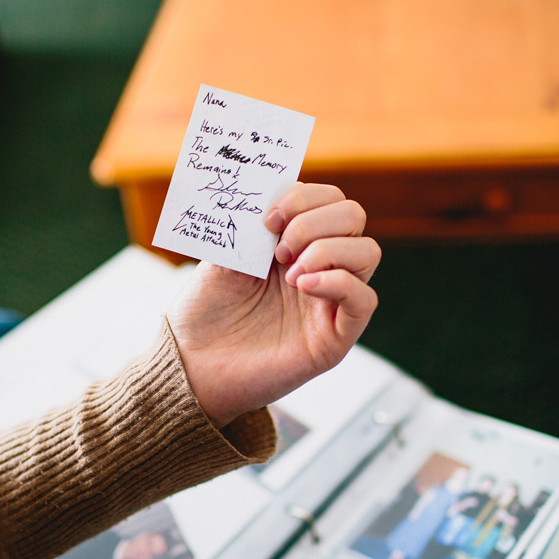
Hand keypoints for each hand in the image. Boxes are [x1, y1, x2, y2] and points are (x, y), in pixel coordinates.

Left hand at [166, 183, 379, 426]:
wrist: (190, 366)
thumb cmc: (204, 313)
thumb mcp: (223, 255)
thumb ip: (251, 226)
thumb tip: (270, 192)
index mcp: (294, 242)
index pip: (328, 199)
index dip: (303, 196)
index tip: (268, 218)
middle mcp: (319, 267)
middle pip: (353, 217)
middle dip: (316, 220)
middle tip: (279, 248)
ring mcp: (329, 301)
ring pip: (368, 252)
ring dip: (328, 248)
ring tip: (288, 273)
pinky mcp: (334, 337)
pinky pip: (364, 300)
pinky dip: (339, 283)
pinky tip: (302, 285)